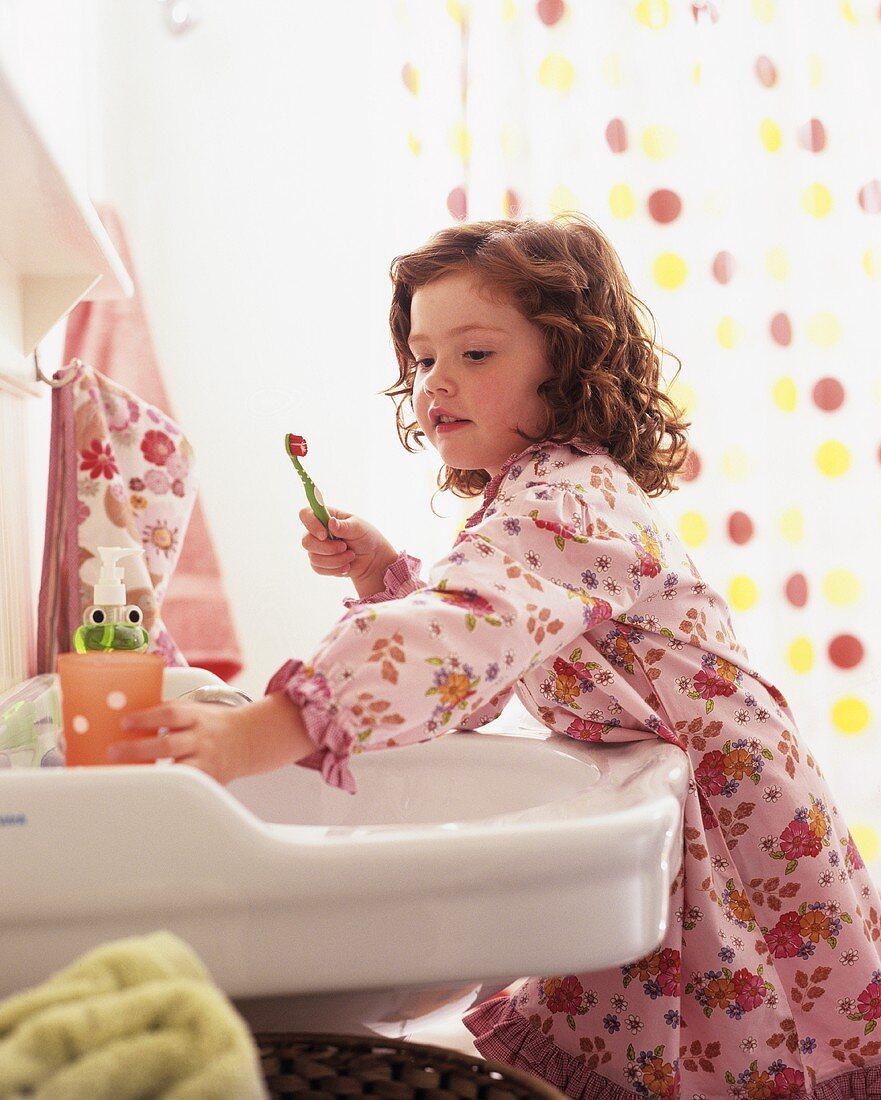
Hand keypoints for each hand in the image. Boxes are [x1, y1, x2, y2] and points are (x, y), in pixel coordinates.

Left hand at [108, 692, 313, 783]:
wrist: (247, 740)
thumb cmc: (211, 724)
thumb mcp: (194, 711)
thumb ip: (167, 713)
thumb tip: (124, 716)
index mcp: (197, 717)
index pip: (172, 714)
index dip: (147, 717)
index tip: (124, 722)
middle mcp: (202, 739)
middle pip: (169, 744)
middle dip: (138, 749)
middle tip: (113, 751)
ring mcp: (206, 761)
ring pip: (177, 769)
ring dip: (150, 772)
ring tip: (124, 775)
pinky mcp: (208, 780)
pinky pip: (186, 785)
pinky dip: (166, 788)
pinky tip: (146, 790)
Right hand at [299, 506, 397, 597]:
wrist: (371, 558)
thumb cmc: (365, 537)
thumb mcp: (359, 528)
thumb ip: (344, 526)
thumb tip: (331, 522)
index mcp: (325, 517)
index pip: (305, 514)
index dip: (311, 524)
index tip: (325, 534)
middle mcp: (316, 531)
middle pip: (306, 541)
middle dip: (328, 548)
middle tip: (344, 547)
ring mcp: (316, 548)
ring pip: (313, 557)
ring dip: (336, 560)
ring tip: (351, 556)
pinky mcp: (319, 563)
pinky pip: (318, 568)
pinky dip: (334, 569)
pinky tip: (346, 566)